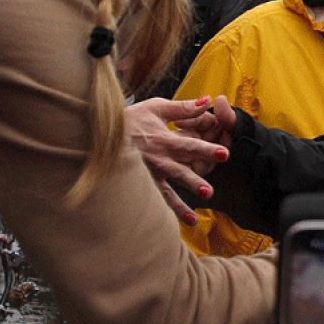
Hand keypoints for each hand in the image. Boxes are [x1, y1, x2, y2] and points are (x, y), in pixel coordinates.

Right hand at [126, 96, 228, 223]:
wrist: (99, 132)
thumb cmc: (131, 119)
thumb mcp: (156, 108)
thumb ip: (183, 108)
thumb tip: (207, 101)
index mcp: (163, 140)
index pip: (189, 145)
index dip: (206, 149)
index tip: (224, 153)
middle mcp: (157, 160)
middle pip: (179, 171)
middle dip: (194, 181)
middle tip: (209, 191)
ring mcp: (149, 174)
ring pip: (167, 191)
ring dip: (181, 204)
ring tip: (195, 216)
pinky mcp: (143, 184)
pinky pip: (158, 199)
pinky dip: (172, 211)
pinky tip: (190, 222)